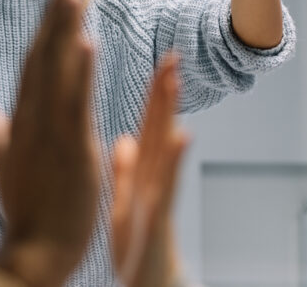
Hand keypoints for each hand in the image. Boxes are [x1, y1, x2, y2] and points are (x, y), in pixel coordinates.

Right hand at [0, 0, 98, 286]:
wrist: (32, 256)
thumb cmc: (26, 213)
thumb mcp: (7, 166)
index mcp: (22, 121)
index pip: (34, 63)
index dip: (44, 26)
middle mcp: (32, 119)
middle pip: (43, 55)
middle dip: (54, 12)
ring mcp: (50, 132)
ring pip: (58, 70)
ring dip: (66, 27)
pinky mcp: (70, 149)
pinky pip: (74, 102)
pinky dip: (79, 71)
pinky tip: (86, 41)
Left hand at [112, 54, 187, 286]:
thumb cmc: (136, 250)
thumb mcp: (124, 203)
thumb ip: (125, 171)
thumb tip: (124, 139)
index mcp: (141, 174)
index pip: (148, 125)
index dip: (151, 95)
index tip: (158, 62)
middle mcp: (154, 179)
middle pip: (160, 128)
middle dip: (165, 93)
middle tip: (171, 55)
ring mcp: (159, 196)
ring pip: (166, 148)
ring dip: (170, 114)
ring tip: (173, 82)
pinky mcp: (158, 216)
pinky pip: (167, 183)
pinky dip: (175, 160)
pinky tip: (182, 136)